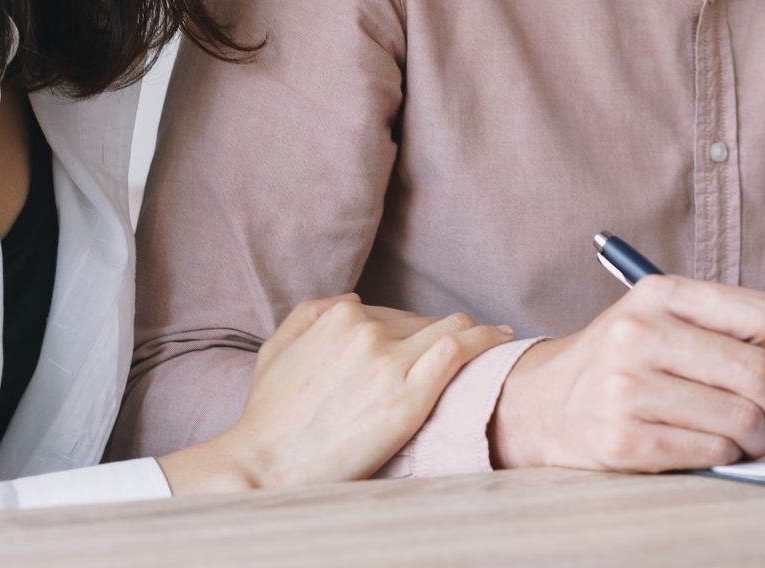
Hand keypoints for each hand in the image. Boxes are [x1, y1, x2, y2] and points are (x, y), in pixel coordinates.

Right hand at [159, 295, 510, 492]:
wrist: (263, 466)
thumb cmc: (267, 416)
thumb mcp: (277, 348)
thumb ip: (311, 313)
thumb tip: (351, 299)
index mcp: (341, 317)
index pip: (397, 315)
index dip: (417, 330)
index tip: (435, 340)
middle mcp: (368, 331)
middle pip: (426, 322)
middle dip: (445, 334)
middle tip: (471, 346)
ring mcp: (390, 362)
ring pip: (450, 329)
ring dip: (475, 333)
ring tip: (496, 339)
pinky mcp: (408, 398)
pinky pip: (458, 352)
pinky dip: (484, 341)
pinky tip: (501, 340)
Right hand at [488, 274, 764, 471]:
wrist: (542, 403)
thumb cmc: (627, 364)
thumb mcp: (678, 331)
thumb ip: (757, 350)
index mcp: (662, 293)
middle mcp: (642, 333)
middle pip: (759, 371)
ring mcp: (628, 387)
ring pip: (741, 419)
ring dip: (761, 440)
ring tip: (750, 439)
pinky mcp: (622, 440)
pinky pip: (711, 453)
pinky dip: (728, 457)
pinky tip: (715, 449)